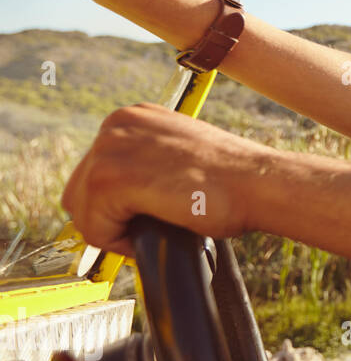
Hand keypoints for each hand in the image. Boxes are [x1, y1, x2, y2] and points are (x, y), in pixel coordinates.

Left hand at [61, 103, 273, 255]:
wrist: (260, 183)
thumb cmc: (234, 179)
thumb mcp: (179, 159)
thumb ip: (147, 167)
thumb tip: (124, 200)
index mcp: (133, 118)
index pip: (94, 171)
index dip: (116, 205)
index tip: (146, 215)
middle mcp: (117, 125)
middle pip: (79, 191)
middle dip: (108, 219)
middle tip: (145, 230)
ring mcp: (111, 148)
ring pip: (83, 212)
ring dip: (114, 232)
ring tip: (153, 232)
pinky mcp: (112, 178)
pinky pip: (94, 228)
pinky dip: (118, 243)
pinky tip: (153, 233)